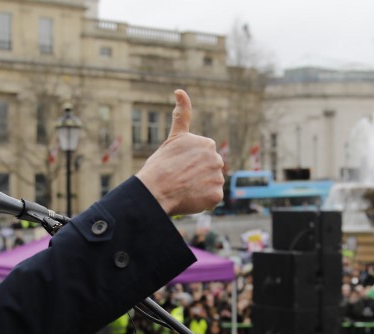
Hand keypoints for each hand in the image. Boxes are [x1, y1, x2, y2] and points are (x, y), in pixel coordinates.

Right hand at [135, 90, 223, 215]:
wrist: (156, 189)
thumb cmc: (160, 165)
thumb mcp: (173, 137)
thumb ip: (181, 115)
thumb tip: (179, 90)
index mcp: (207, 144)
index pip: (201, 159)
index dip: (188, 166)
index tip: (177, 168)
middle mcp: (216, 158)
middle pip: (208, 172)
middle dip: (196, 177)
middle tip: (179, 180)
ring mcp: (218, 177)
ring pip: (210, 186)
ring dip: (199, 189)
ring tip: (183, 190)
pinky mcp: (217, 195)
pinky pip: (211, 200)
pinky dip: (202, 202)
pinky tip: (189, 198)